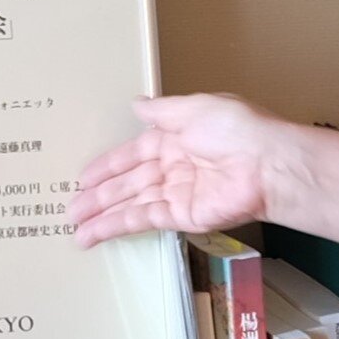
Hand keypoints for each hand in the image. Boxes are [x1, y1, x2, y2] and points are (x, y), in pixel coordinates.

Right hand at [67, 96, 338, 247]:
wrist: (269, 166)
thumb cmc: (239, 130)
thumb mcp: (196, 108)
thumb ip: (163, 113)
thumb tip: (137, 105)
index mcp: (176, 138)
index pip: (133, 154)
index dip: (107, 165)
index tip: (81, 177)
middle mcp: (174, 167)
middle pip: (128, 183)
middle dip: (98, 196)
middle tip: (69, 208)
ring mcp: (177, 194)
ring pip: (131, 204)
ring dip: (102, 216)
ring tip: (73, 227)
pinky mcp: (182, 217)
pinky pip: (144, 220)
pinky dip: (119, 226)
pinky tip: (96, 233)